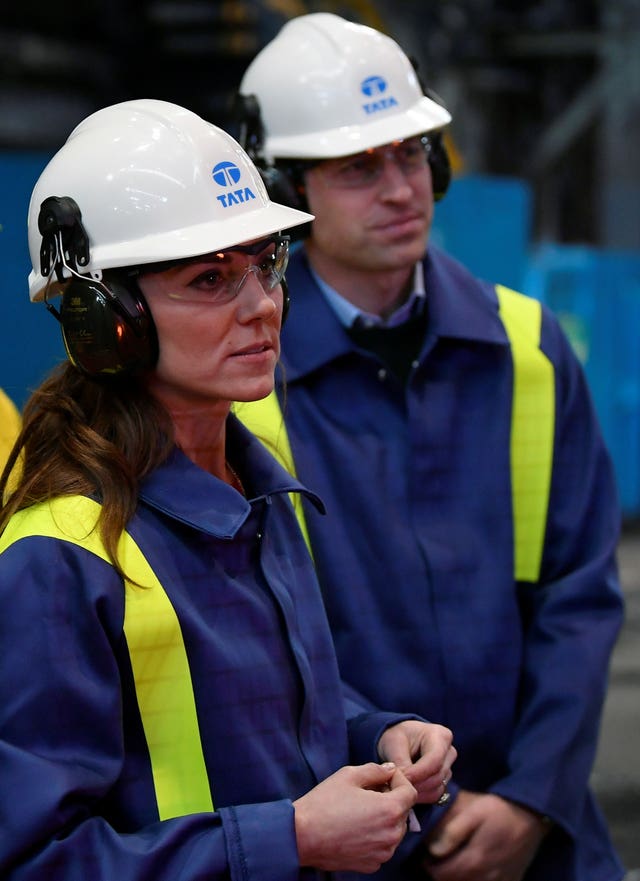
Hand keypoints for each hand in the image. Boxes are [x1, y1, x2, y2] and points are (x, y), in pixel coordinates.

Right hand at [293, 762, 416, 872]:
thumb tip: (390, 770)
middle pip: (403, 811)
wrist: (302, 836)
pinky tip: (355, 827)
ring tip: (360, 810)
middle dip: (391, 798)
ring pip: (394, 829)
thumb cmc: (324, 803)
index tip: (383, 777)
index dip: (399, 780)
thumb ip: (376, 770)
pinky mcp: (371, 865)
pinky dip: (375, 835)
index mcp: (390, 810)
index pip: (410, 792)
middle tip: (368, 791)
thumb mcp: (349, 775)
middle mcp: (392, 835)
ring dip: (384, 818)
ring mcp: (382, 853)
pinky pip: (382, 845)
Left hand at [378, 720, 455, 803]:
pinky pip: (434, 796)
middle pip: (437, 777)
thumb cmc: (398, 736)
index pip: (435, 761)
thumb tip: (405, 781)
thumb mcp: (394, 742)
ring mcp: (448, 768)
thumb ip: (400, 761)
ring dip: (417, 792)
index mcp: (440, 736)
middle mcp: (449, 753)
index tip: (401, 778)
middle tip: (396, 785)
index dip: (418, 773)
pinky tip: (406, 790)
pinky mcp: (444, 782)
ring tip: (399, 787)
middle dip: (416, 784)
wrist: (401, 741)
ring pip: (436, 789)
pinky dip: (419, 796)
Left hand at [422, 789, 549, 880]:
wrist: (531, 815)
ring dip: (458, 879)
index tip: (427, 857)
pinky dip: (476, 880)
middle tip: (438, 860)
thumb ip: (453, 831)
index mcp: (475, 860)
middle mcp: (487, 877)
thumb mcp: (474, 812)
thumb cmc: (499, 811)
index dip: (430, 867)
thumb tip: (433, 850)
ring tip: (455, 863)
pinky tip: (474, 868)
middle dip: (442, 874)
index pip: (441, 875)